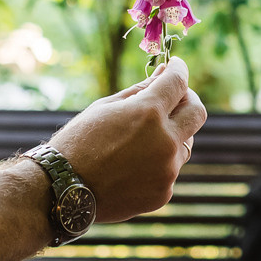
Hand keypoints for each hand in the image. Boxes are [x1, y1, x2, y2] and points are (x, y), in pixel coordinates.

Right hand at [51, 58, 206, 221]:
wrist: (63, 190)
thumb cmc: (79, 142)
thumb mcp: (106, 107)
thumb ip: (141, 90)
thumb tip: (164, 73)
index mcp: (148, 113)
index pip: (178, 82)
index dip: (179, 70)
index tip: (175, 67)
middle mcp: (165, 141)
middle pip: (197, 112)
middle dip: (188, 99)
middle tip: (174, 97)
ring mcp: (167, 170)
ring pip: (184, 144)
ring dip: (171, 135)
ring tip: (139, 140)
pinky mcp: (164, 193)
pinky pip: (170, 170)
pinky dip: (158, 163)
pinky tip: (130, 167)